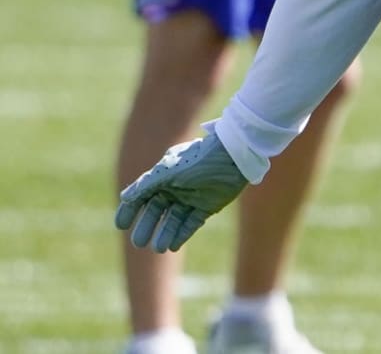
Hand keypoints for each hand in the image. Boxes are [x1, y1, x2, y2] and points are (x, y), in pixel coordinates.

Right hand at [114, 134, 248, 252]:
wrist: (234, 157)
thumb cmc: (200, 160)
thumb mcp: (170, 171)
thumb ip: (147, 184)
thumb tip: (125, 197)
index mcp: (163, 176)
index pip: (141, 195)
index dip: (129, 210)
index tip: (120, 225)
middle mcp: (175, 188)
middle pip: (155, 211)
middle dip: (147, 226)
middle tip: (138, 242)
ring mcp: (191, 198)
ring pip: (172, 220)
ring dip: (164, 234)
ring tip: (158, 248)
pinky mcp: (206, 207)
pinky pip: (189, 224)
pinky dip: (181, 235)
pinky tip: (172, 246)